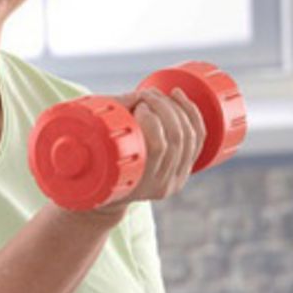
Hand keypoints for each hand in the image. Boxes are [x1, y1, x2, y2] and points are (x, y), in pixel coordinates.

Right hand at [88, 88, 205, 219]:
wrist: (105, 197)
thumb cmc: (95, 168)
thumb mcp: (94, 149)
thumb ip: (110, 121)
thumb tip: (138, 96)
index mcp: (139, 184)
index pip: (157, 146)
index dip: (152, 119)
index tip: (138, 105)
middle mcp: (161, 185)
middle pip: (177, 138)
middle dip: (165, 107)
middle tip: (148, 95)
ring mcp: (176, 179)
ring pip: (190, 137)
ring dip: (178, 108)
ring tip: (162, 94)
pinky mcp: (184, 170)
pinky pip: (198, 139)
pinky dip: (193, 115)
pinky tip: (181, 98)